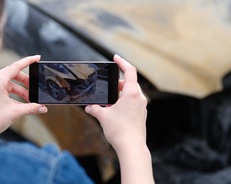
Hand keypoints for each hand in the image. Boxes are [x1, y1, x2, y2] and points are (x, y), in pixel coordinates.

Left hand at [0, 55, 47, 134]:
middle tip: (36, 87)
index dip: (28, 61)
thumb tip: (42, 108)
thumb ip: (30, 108)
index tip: (38, 58)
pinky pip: (7, 91)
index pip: (17, 66)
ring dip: (22, 91)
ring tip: (31, 100)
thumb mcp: (14, 112)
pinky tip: (23, 105)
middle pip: (15, 75)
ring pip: (11, 84)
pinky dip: (16, 96)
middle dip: (27, 82)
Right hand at [85, 55, 153, 183]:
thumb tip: (89, 107)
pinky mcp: (141, 115)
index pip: (129, 71)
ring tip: (108, 102)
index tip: (115, 58)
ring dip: (120, 94)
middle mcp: (139, 98)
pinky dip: (123, 103)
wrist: (132, 147)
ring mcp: (142, 107)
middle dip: (117, 83)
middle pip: (129, 83)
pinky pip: (133, 103)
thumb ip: (95, 109)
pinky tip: (114, 111)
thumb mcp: (103, 116)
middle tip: (107, 87)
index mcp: (132, 93)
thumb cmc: (120, 130)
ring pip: (131, 94)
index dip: (122, 62)